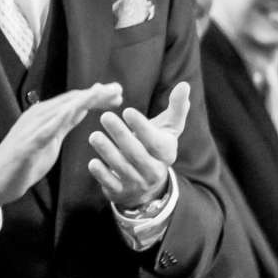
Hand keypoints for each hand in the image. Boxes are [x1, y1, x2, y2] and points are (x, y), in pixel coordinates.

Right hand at [0, 82, 124, 212]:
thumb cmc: (26, 160)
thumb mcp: (53, 139)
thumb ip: (66, 123)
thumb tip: (83, 108)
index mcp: (46, 116)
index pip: (74, 101)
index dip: (97, 95)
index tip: (118, 93)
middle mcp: (37, 117)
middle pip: (70, 101)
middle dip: (95, 94)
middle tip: (118, 89)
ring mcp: (30, 129)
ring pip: (59, 110)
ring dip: (81, 101)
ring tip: (101, 94)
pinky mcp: (25, 145)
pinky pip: (43, 131)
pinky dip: (57, 120)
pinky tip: (72, 113)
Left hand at [86, 82, 191, 211]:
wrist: (147, 185)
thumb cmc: (155, 147)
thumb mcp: (168, 130)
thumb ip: (176, 108)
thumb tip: (185, 85)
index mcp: (166, 153)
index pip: (155, 140)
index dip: (141, 127)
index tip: (127, 111)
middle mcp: (155, 170)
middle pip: (136, 153)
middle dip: (120, 135)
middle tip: (105, 117)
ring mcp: (138, 183)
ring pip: (122, 167)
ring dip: (107, 152)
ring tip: (94, 136)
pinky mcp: (121, 193)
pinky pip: (111, 184)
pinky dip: (102, 174)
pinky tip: (93, 162)